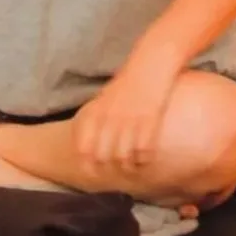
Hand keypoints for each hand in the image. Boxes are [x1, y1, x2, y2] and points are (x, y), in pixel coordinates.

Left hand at [73, 55, 178, 177]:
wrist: (152, 61)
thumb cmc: (130, 78)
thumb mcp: (107, 94)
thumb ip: (99, 114)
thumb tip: (92, 135)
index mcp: (97, 110)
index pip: (83, 146)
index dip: (86, 163)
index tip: (91, 172)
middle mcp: (110, 118)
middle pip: (102, 156)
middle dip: (108, 168)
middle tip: (115, 173)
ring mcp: (129, 120)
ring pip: (123, 158)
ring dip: (127, 167)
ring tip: (131, 169)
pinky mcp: (149, 121)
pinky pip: (143, 152)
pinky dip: (143, 160)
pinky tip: (145, 159)